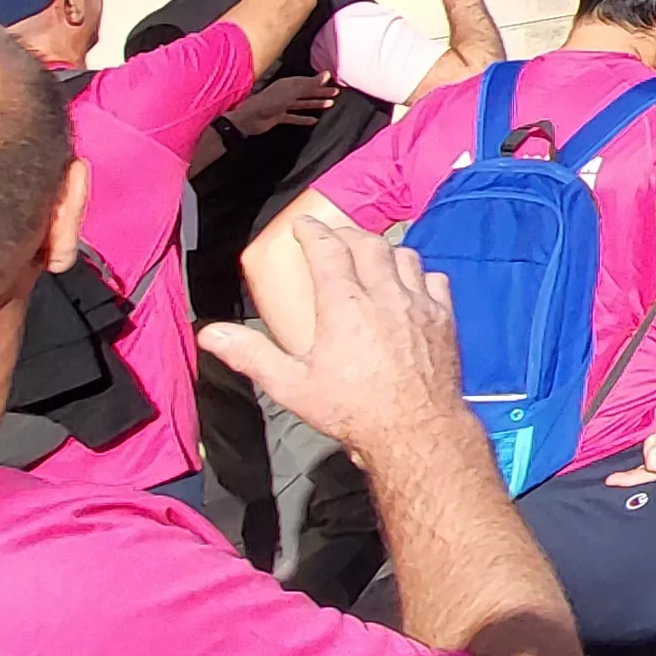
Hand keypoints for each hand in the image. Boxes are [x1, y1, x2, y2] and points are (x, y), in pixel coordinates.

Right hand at [198, 220, 471, 465]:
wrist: (415, 431)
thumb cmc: (353, 410)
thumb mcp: (292, 386)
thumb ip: (251, 355)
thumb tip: (211, 334)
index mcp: (345, 306)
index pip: (329, 250)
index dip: (314, 231)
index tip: (304, 224)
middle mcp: (385, 296)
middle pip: (369, 244)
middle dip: (348, 234)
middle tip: (334, 236)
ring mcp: (418, 305)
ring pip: (404, 256)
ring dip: (384, 249)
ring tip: (369, 255)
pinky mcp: (443, 318)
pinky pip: (434, 279)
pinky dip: (418, 273)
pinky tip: (408, 282)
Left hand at [231, 71, 340, 135]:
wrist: (249, 119)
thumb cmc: (270, 102)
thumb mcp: (292, 91)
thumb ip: (310, 84)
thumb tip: (327, 74)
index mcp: (289, 84)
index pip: (308, 81)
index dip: (320, 82)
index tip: (333, 82)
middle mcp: (286, 93)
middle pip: (307, 92)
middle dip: (321, 92)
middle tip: (336, 93)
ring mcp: (282, 105)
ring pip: (303, 104)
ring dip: (316, 104)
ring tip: (330, 105)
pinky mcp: (279, 117)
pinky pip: (295, 117)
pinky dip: (304, 118)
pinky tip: (314, 120)